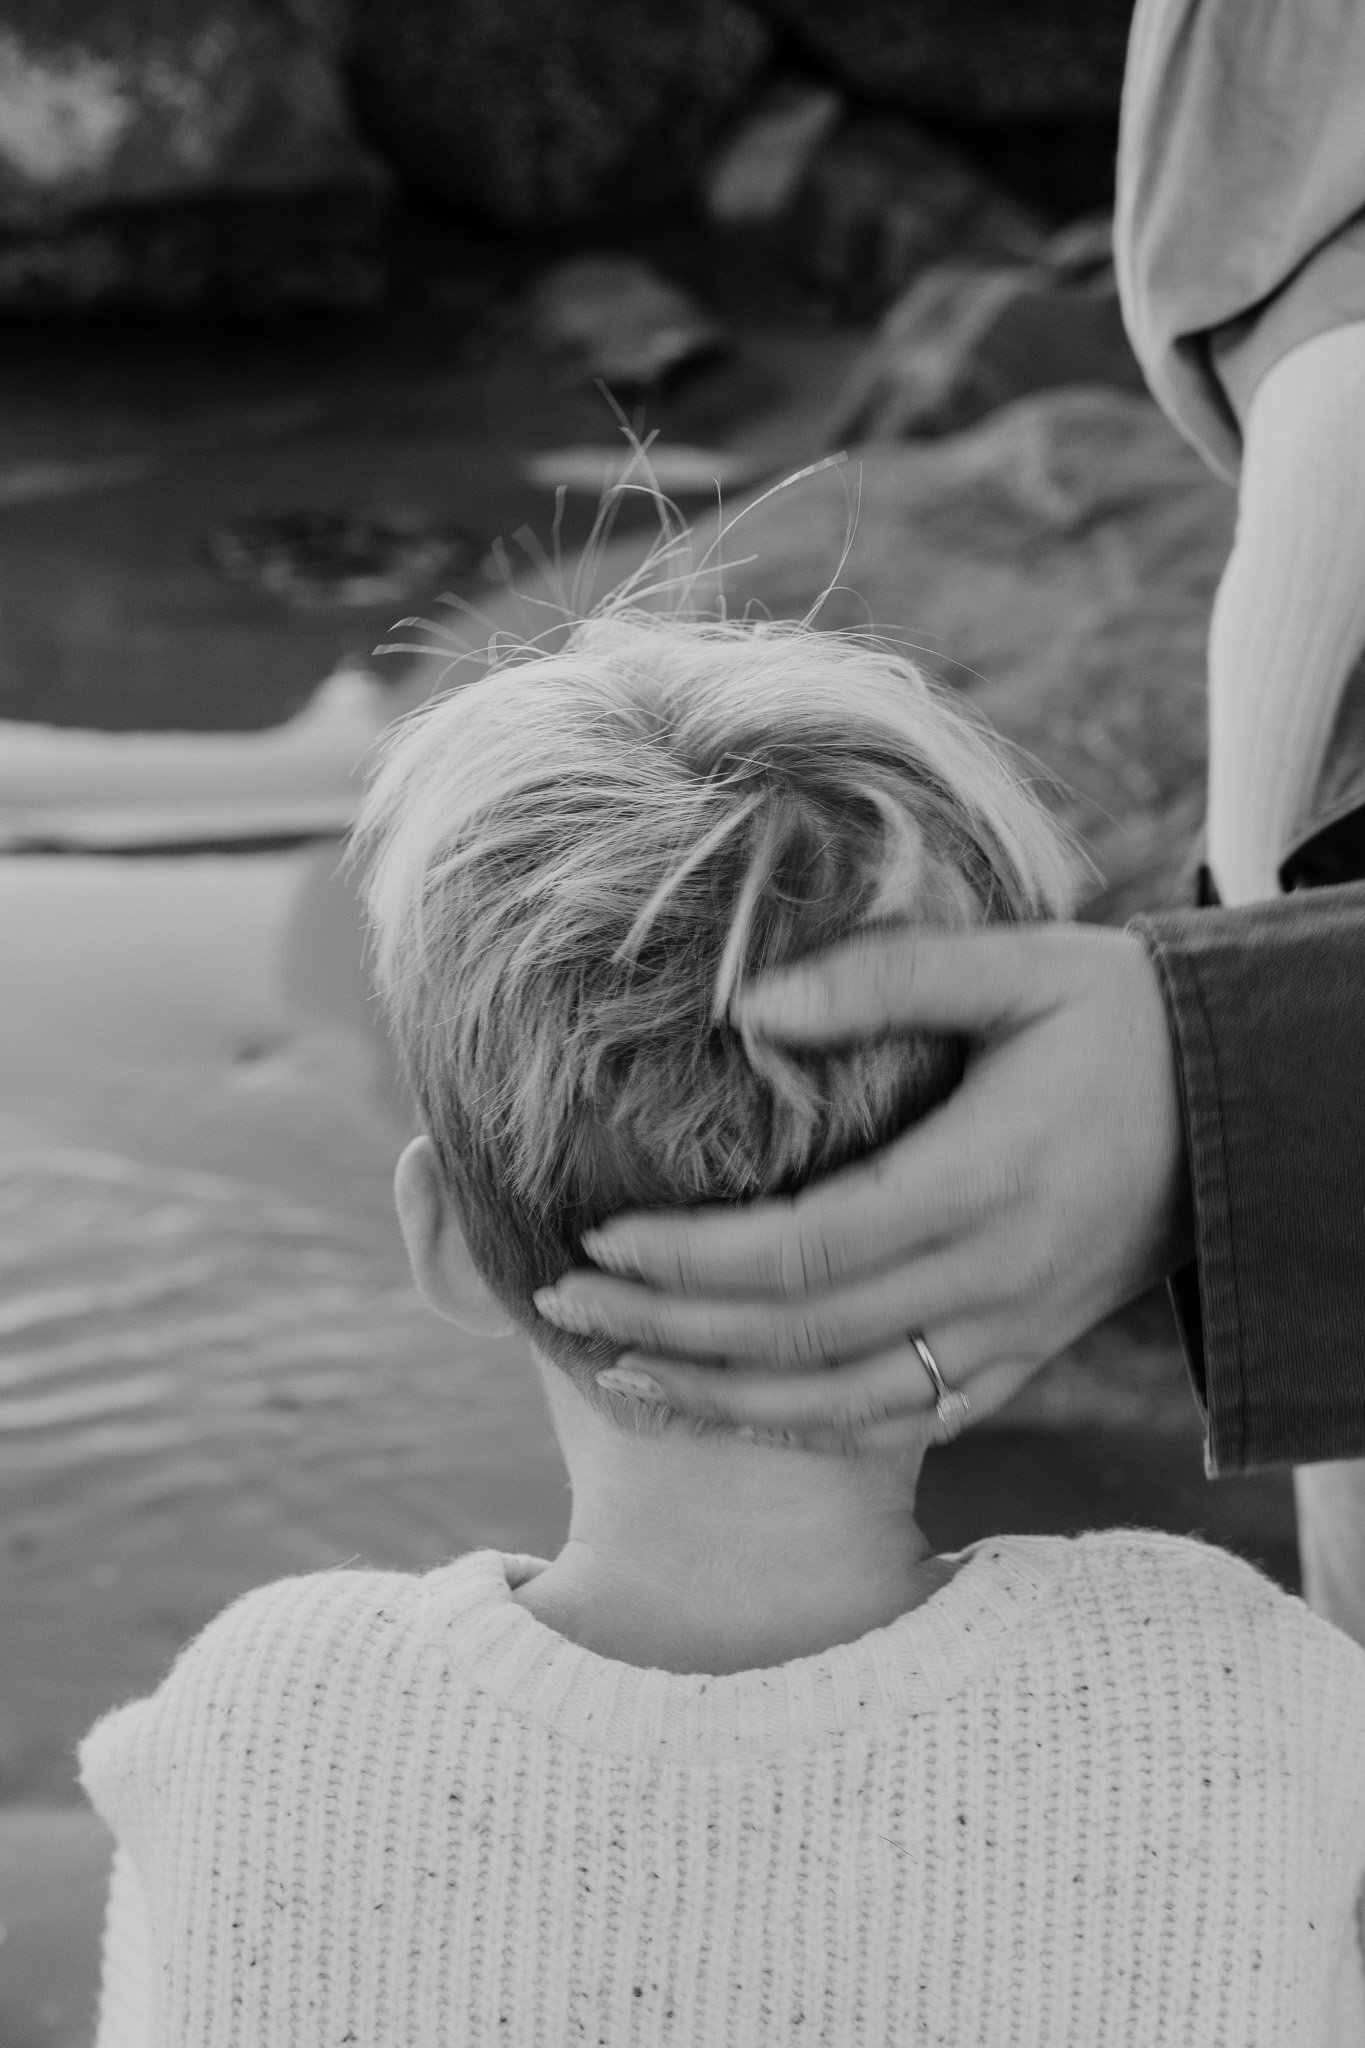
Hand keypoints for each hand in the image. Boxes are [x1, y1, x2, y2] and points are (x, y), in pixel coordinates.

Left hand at [534, 923, 1194, 1448]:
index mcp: (984, 1180)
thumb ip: (882, 977)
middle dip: (671, 1325)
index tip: (603, 1234)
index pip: (807, 1249)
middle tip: (565, 1300)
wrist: (1243, 1103)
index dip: (694, 1256)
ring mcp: (1014, 1331)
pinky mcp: (1026, 1352)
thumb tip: (749, 1010)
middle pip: (803, 1336)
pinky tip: (736, 1409)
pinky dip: (813, 1429)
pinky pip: (910, 1417)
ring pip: (846, 1403)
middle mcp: (995, 1277)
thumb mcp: (1020, 965)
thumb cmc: (1123, 1018)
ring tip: (621, 1371)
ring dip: (723, 1398)